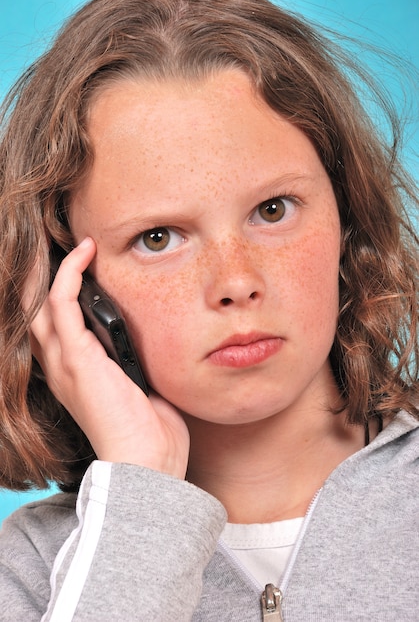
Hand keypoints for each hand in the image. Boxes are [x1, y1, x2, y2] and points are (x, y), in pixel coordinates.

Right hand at [28, 238, 189, 478]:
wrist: (146, 462)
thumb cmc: (147, 430)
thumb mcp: (137, 385)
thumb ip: (131, 359)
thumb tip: (144, 334)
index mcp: (72, 374)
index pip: (48, 327)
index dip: (50, 293)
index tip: (73, 263)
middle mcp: (60, 366)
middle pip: (32, 310)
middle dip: (39, 276)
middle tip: (59, 243)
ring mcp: (65, 361)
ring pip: (39, 301)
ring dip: (52, 265)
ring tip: (72, 240)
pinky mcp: (78, 358)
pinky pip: (62, 303)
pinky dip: (70, 272)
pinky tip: (84, 251)